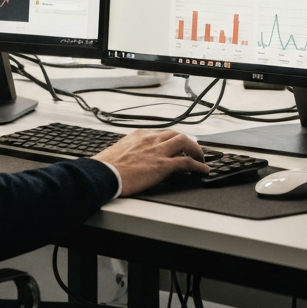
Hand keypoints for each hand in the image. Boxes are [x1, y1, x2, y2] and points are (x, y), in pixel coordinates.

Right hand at [93, 129, 208, 195]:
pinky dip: (198, 165)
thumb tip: (132, 159)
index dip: (173, 139)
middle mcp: (151, 139)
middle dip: (188, 142)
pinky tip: (203, 170)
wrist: (103, 174)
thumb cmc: (106, 167)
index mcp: (139, 135)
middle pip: (176, 134)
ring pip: (185, 143)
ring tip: (202, 158)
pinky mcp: (163, 165)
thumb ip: (130, 151)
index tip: (177, 145)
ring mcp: (158, 151)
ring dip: (196, 150)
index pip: (162, 133)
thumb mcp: (119, 151)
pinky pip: (187, 162)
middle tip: (193, 150)